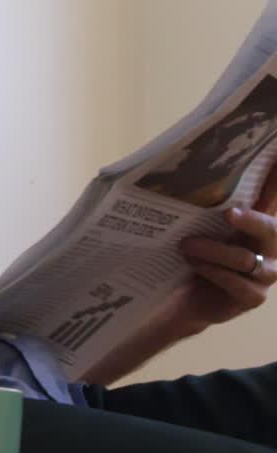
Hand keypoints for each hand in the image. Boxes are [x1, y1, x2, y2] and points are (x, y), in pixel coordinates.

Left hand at [174, 162, 276, 332]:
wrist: (187, 298)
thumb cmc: (198, 254)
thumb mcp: (204, 226)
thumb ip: (213, 202)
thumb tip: (201, 165)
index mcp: (261, 224)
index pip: (273, 198)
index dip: (275, 182)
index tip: (275, 154)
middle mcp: (271, 247)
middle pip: (271, 229)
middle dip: (250, 220)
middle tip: (227, 213)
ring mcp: (266, 274)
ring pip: (244, 259)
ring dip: (212, 250)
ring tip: (186, 244)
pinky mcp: (254, 297)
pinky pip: (235, 282)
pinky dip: (212, 271)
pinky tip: (194, 265)